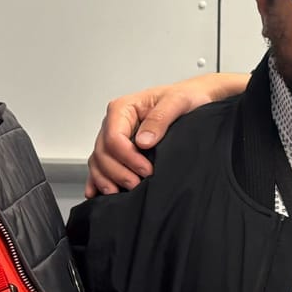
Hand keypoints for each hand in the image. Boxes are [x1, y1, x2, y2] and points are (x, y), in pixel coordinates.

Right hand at [85, 73, 250, 195]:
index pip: (113, 137)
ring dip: (107, 179)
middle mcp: (114, 123)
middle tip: (137, 185)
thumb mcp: (177, 102)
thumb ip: (159, 118)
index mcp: (123, 109)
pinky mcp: (118, 150)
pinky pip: (100, 166)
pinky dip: (98, 180)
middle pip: (103, 152)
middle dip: (118, 172)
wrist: (192, 100)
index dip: (127, 157)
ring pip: (98, 162)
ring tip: (123, 192)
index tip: (147, 169)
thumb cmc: (183, 98)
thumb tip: (143, 141)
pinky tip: (101, 193)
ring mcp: (114, 138)